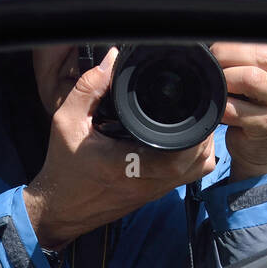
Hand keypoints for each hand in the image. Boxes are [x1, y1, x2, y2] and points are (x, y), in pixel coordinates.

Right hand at [23, 46, 217, 249]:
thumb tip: (113, 59)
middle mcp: (151, 181)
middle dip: (205, 132)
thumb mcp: (67, 122)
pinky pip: (189, 176)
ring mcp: (157, 190)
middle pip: (200, 160)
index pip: (182, 152)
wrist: (61, 208)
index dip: (195, 129)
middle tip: (195, 106)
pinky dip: (194, 158)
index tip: (190, 103)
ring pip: (199, 170)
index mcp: (132, 164)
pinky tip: (183, 139)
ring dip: (202, 146)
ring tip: (191, 120)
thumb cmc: (64, 168)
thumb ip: (89, 89)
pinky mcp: (156, 193)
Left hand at [212, 42, 266, 180]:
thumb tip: (224, 29)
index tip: (228, 39)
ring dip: (226, 78)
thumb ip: (255, 50)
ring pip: (251, 78)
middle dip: (230, 53)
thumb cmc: (261, 102)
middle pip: (262, 53)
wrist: (266, 146)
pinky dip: (221, 104)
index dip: (246, 33)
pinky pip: (237, 108)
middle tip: (214, 58)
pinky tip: (220, 105)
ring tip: (218, 82)